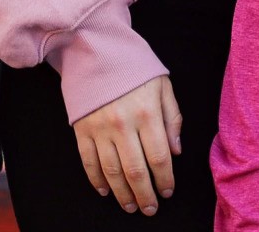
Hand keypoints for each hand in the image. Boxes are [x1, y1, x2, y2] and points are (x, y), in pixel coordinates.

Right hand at [73, 73, 180, 214]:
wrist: (96, 48)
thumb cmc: (134, 67)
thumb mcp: (162, 84)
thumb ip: (173, 118)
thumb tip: (176, 151)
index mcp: (147, 113)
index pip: (159, 157)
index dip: (165, 179)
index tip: (167, 191)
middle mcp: (123, 124)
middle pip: (136, 170)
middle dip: (145, 194)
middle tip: (150, 209)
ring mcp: (99, 128)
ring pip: (112, 171)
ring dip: (122, 194)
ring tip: (131, 206)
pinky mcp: (81, 129)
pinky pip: (89, 162)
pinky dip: (96, 180)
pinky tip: (106, 191)